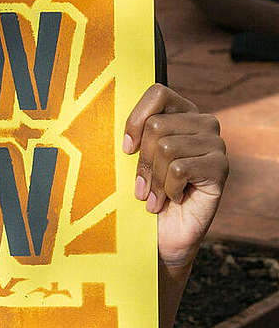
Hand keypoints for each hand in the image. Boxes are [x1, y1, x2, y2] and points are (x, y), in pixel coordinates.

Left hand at [124, 83, 228, 269]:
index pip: (157, 93)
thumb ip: (131, 132)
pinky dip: (167, 189)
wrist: (161, 234)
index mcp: (180, 112)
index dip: (136, 120)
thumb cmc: (142, 190)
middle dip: (142, 161)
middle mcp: (203, 123)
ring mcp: (215, 144)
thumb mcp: (131, 157)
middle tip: (142, 186)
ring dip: (153, 179)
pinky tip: (173, 199)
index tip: (126, 149)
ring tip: (154, 196)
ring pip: (166, 148)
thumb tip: (107, 112)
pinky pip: (179, 169)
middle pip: (157, 125)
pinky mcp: (221, 168)